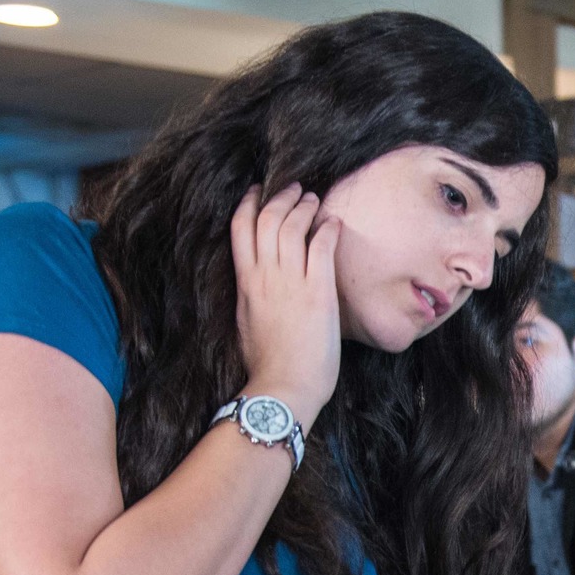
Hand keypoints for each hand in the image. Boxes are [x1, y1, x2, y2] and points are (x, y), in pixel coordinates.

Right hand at [230, 183, 341, 425]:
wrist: (283, 386)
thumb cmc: (267, 363)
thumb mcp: (247, 322)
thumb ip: (251, 297)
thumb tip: (255, 285)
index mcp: (245, 283)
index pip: (240, 229)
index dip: (248, 204)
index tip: (257, 191)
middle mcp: (265, 276)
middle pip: (267, 219)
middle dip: (281, 197)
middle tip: (296, 189)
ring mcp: (291, 282)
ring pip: (293, 226)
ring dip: (305, 207)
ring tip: (315, 200)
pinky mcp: (318, 292)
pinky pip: (321, 246)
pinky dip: (328, 228)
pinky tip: (334, 223)